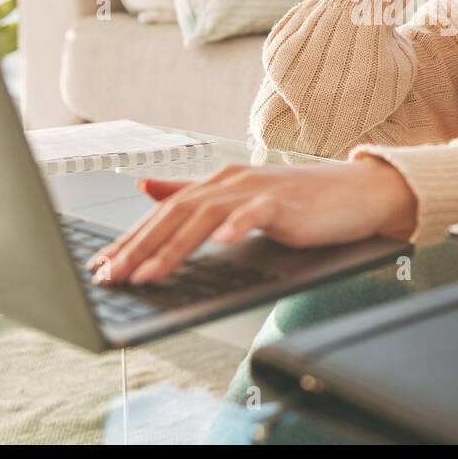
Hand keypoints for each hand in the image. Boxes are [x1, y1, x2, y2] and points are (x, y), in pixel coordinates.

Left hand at [86, 158, 417, 285]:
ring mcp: (257, 190)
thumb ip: (191, 192)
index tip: (101, 266)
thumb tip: (145, 187)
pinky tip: (220, 243)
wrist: (356, 193)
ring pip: (204, 217)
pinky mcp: (285, 203)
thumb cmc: (300, 201)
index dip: (130, 238)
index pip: (163, 212)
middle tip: (112, 277)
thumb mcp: (238, 196)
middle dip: (139, 247)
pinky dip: (236, 227)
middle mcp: (231, 181)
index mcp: (216, 183)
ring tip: (149, 275)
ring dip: (173, 247)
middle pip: (175, 214)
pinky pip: (256, 213)